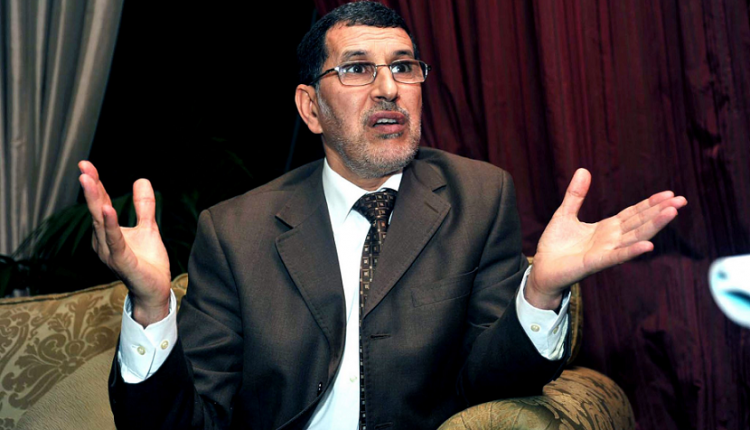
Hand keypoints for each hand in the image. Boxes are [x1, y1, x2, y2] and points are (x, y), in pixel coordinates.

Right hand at [78, 161, 170, 326]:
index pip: (101, 204)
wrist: (155, 291)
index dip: (95, 184)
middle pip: (97, 210)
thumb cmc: (147, 262)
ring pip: (102, 223)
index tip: (86, 164)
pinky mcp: (123, 262)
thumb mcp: (148, 228)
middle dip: (91, 188)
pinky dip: (111, 225)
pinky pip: (115, 241)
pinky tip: (108, 210)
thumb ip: (144, 206)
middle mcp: (103, 242)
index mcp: (108, 232)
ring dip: (96, 201)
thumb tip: (141, 179)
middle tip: (83, 167)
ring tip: (90, 181)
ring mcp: (111, 253)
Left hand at [526, 168, 686, 309]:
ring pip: (634, 237)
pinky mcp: (595, 263)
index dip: (650, 204)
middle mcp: (611, 240)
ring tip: (672, 213)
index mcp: (606, 228)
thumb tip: (583, 170)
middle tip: (681, 200)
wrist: (541, 268)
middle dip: (660, 212)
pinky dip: (632, 251)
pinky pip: (617, 256)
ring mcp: (605, 252)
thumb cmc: (554, 245)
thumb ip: (576, 194)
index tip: (669, 194)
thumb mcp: (565, 213)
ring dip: (653, 226)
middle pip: (640, 223)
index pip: (633, 214)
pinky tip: (649, 245)